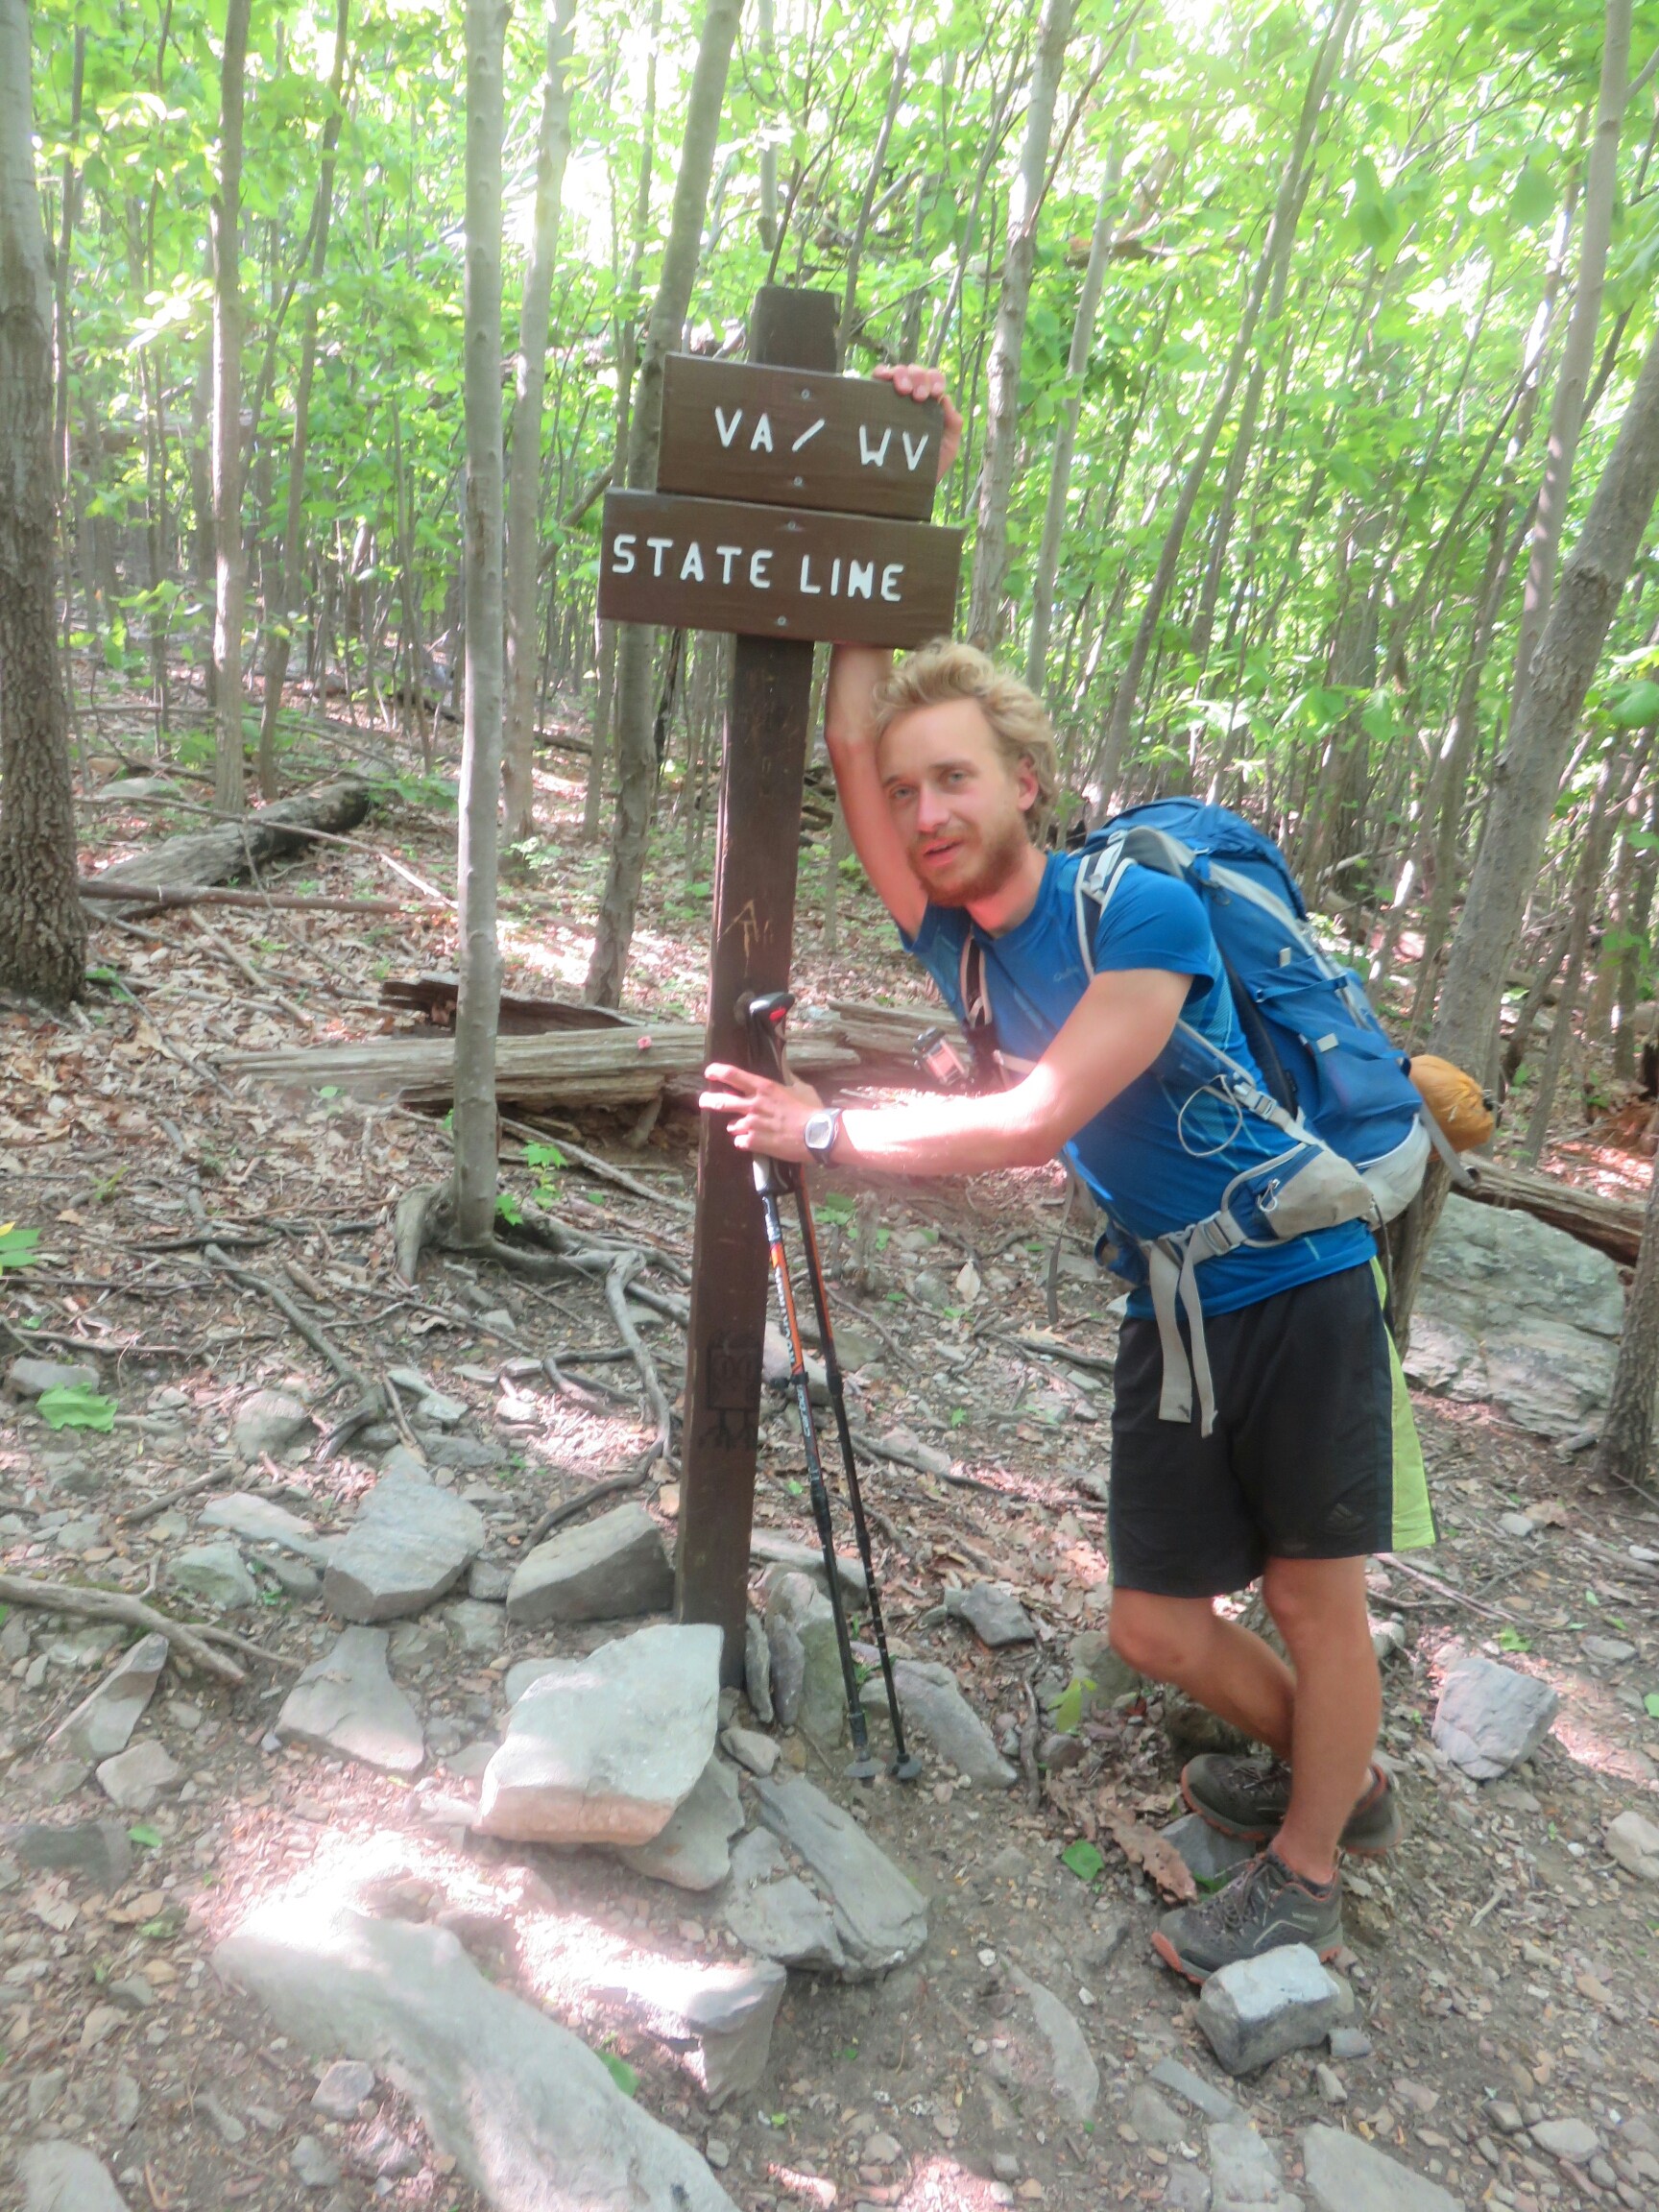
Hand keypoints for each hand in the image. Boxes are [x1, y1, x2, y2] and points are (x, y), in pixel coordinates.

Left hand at [699, 1063, 824, 1161]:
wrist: (817, 1135)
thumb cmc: (811, 1110)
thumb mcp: (800, 1088)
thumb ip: (788, 1081)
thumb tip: (786, 1073)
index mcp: (763, 1088)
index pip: (733, 1075)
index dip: (717, 1072)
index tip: (710, 1073)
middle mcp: (753, 1104)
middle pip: (721, 1101)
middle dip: (709, 1101)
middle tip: (704, 1101)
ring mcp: (751, 1124)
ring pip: (731, 1126)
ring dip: (737, 1127)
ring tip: (746, 1130)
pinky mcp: (753, 1142)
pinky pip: (740, 1142)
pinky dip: (745, 1142)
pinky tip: (756, 1143)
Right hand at [874, 362, 962, 481]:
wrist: (901, 488)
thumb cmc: (925, 467)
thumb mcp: (948, 447)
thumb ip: (953, 425)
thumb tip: (946, 400)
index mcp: (929, 403)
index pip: (933, 380)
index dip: (935, 380)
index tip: (935, 394)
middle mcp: (911, 396)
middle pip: (916, 373)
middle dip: (919, 379)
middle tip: (919, 397)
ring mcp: (892, 398)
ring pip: (899, 371)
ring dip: (902, 374)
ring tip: (903, 390)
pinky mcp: (874, 401)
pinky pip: (877, 377)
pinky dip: (882, 373)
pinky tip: (884, 379)